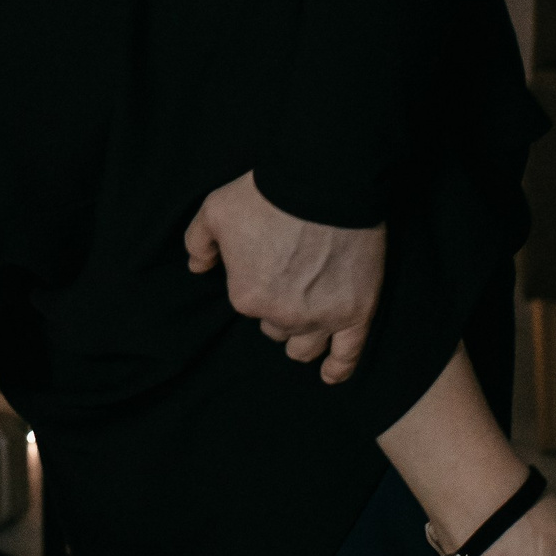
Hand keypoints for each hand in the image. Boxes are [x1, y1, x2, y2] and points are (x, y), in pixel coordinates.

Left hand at [185, 171, 386, 385]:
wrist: (325, 180)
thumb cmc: (267, 194)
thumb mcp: (216, 210)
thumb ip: (198, 243)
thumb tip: (197, 267)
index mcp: (246, 297)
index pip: (247, 303)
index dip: (257, 281)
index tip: (268, 259)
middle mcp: (283, 315)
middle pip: (275, 326)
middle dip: (278, 307)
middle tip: (289, 278)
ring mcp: (323, 317)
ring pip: (304, 345)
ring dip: (301, 334)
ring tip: (305, 319)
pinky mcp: (358, 312)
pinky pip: (348, 354)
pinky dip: (338, 368)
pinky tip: (329, 375)